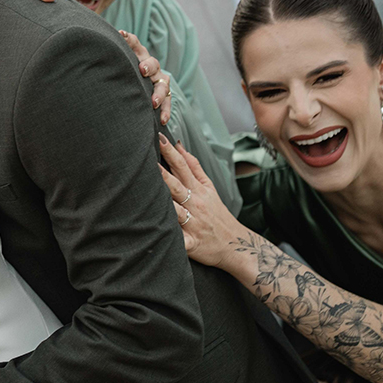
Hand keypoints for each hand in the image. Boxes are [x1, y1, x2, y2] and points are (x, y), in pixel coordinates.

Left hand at [120, 30, 171, 125]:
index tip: (121, 35)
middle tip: (143, 70)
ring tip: (153, 103)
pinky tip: (163, 120)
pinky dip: (165, 111)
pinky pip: (167, 102)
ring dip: (159, 94)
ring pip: (163, 85)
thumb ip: (112, 50)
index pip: (134, 43)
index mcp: (138, 54)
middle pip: (152, 63)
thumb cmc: (121, 68)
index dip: (128, 39)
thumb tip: (110, 36)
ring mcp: (158, 80)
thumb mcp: (116, 59)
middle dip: (149, 66)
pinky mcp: (164, 94)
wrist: (134, 82)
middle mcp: (150, 65)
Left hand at [158, 136, 247, 267]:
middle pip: (176, 185)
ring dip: (163, 203)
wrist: (236, 244)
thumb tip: (178, 145)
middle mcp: (195, 204)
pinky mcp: (191, 243)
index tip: (158, 138)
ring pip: (175, 211)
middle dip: (162, 172)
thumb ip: (194, 166)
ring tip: (146, 191)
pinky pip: (180, 241)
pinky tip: (155, 236)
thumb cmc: (217, 214)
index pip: (182, 167)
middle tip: (146, 158)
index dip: (170, 152)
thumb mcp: (209, 188)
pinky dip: (171, 239)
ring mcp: (193, 224)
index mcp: (198, 190)